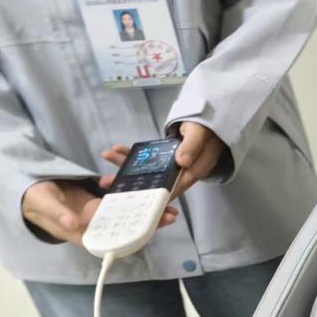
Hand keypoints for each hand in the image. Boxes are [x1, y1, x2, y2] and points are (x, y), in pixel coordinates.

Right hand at [22, 179, 176, 244]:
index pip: (112, 240)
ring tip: (171, 205)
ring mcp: (101, 215)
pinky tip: (153, 192)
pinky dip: (137, 198)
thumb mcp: (43, 204)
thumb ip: (57, 214)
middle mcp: (96, 227)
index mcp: (83, 234)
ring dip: (148, 210)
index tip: (150, 232)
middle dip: (149, 223)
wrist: (32, 189)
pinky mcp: (102, 203)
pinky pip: (123, 202)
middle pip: (127, 228)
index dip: (133, 238)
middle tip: (171, 215)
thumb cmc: (34, 199)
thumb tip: (74, 224)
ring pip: (130, 215)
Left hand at [102, 122, 225, 197]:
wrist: (210, 120)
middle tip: (107, 182)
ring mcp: (173, 165)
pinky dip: (132, 155)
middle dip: (131, 183)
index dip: (153, 193)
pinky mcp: (166, 157)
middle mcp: (182, 172)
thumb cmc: (207, 128)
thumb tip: (180, 162)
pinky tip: (117, 149)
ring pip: (149, 171)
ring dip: (127, 166)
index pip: (173, 186)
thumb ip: (192, 146)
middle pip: (156, 182)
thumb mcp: (201, 134)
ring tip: (106, 157)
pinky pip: (148, 159)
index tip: (133, 196)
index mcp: (194, 170)